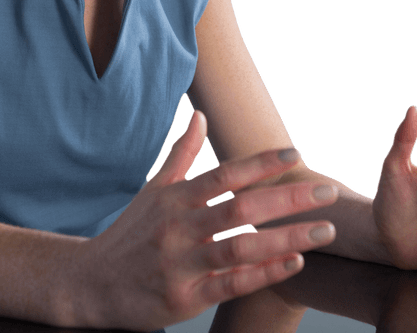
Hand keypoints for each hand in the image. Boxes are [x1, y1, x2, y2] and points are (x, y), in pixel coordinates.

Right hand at [77, 110, 338, 330]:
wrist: (89, 284)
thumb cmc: (130, 234)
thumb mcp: (152, 190)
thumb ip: (181, 154)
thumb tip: (202, 116)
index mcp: (175, 198)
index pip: (224, 174)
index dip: (261, 163)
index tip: (296, 153)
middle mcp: (178, 227)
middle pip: (240, 207)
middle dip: (287, 198)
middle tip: (327, 191)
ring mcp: (181, 264)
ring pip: (240, 247)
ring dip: (286, 237)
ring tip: (324, 230)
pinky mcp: (183, 299)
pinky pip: (230, 284)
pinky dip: (264, 273)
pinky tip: (295, 262)